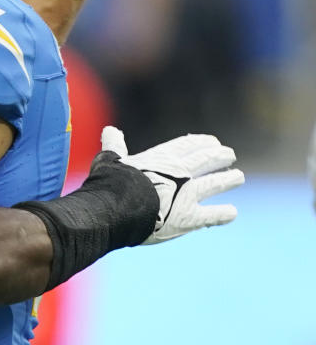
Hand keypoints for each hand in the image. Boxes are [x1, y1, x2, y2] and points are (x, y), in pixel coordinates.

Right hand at [100, 125, 243, 244]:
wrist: (116, 209)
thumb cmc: (110, 183)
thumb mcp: (110, 160)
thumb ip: (114, 146)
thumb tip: (110, 131)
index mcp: (161, 158)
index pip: (186, 146)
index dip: (200, 142)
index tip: (211, 141)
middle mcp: (179, 173)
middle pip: (205, 160)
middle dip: (218, 156)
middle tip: (229, 155)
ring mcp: (187, 195)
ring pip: (214, 184)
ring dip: (228, 180)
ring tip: (238, 177)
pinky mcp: (189, 218)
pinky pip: (212, 215)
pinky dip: (223, 214)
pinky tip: (232, 213)